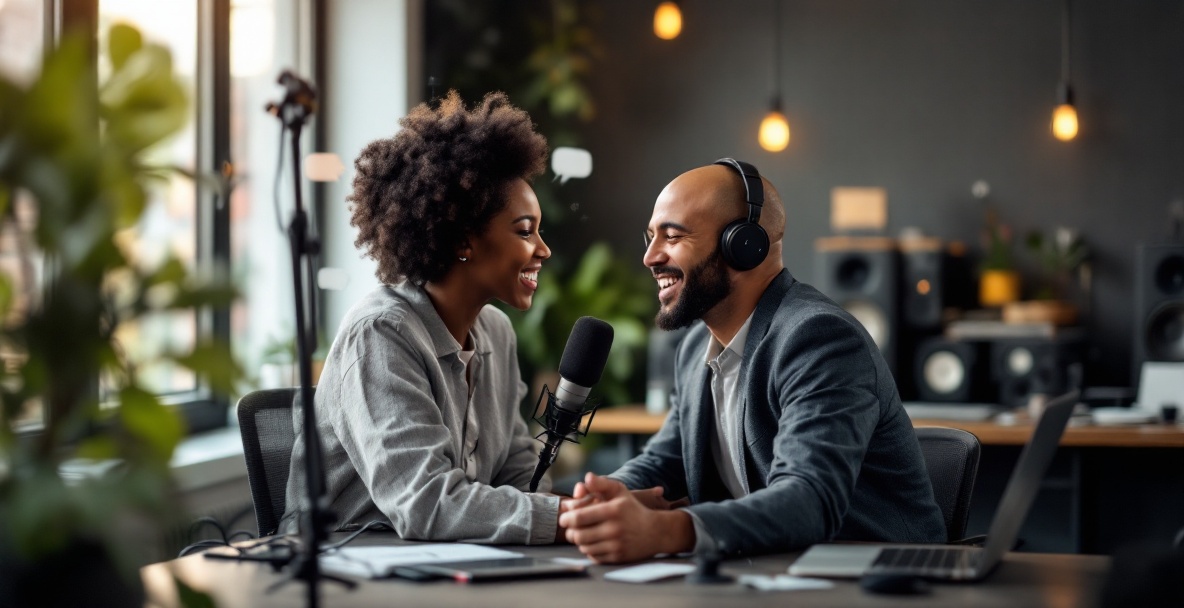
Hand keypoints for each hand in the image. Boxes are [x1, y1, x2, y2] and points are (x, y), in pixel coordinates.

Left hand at [558, 473, 694, 562]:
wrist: (656, 532)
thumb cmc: (633, 509)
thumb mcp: (620, 491)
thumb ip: (602, 483)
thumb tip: (586, 477)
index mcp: (612, 510)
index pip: (579, 518)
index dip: (566, 519)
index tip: (565, 518)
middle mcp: (614, 529)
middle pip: (578, 535)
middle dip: (570, 532)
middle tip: (571, 528)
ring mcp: (616, 545)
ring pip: (584, 547)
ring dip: (579, 541)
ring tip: (583, 534)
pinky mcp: (618, 558)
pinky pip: (593, 556)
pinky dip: (589, 550)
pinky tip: (594, 543)